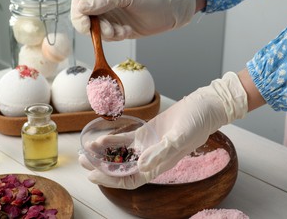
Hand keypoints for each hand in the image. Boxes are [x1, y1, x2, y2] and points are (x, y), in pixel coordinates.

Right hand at [70, 0, 195, 40]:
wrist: (170, 9)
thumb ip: (103, 1)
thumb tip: (82, 6)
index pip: (80, 1)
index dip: (79, 13)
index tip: (87, 23)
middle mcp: (104, 5)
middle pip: (85, 19)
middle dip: (93, 28)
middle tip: (107, 31)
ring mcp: (111, 18)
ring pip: (97, 31)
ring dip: (107, 34)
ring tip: (121, 30)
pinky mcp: (119, 30)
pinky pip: (109, 38)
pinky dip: (116, 37)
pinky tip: (127, 31)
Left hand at [79, 72, 247, 188]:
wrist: (203, 106)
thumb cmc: (196, 124)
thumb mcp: (179, 139)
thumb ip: (160, 152)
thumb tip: (140, 166)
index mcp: (159, 165)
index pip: (131, 179)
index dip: (111, 180)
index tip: (94, 175)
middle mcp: (151, 158)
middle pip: (122, 168)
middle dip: (101, 167)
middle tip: (83, 162)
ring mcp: (148, 145)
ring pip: (121, 154)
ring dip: (104, 154)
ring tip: (86, 150)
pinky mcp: (146, 132)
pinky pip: (126, 139)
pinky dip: (113, 140)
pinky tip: (101, 138)